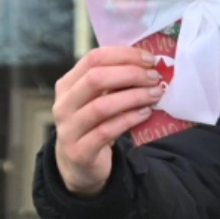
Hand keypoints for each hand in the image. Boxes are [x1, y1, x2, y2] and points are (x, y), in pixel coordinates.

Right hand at [52, 46, 166, 196]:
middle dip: (130, 74)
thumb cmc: (94, 123)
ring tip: (155, 94)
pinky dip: (129, 119)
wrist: (79, 163)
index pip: (93, 58)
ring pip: (102, 106)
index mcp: (68, 84)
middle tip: (154, 77)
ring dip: (134, 97)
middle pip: (95, 78)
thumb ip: (115, 82)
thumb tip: (148, 64)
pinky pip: (107, 131)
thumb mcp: (98, 98)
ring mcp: (68, 129)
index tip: (149, 59)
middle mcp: (64, 104)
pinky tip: (145, 113)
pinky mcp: (80, 151)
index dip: (123, 55)